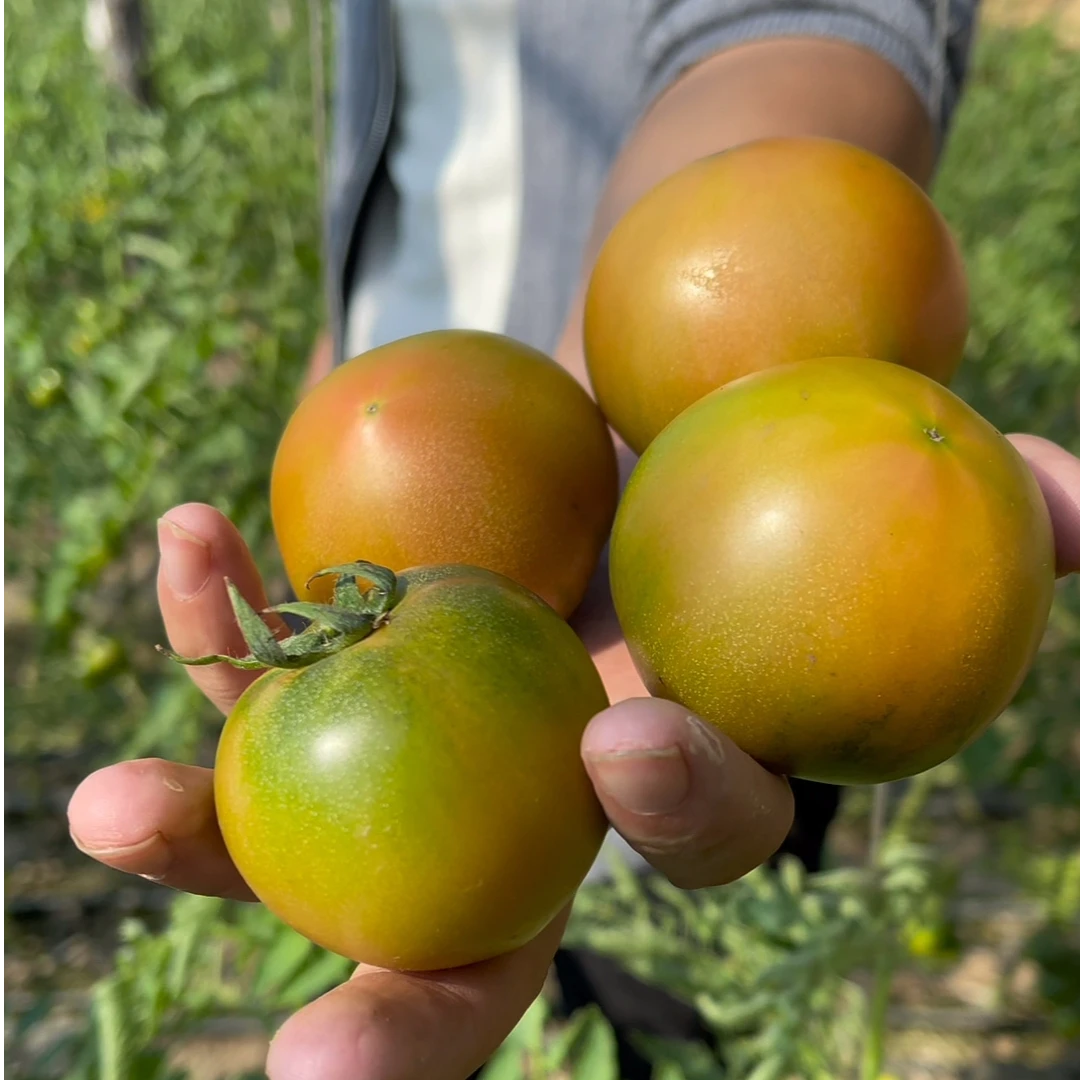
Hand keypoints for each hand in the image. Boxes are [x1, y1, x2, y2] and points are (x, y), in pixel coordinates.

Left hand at [67, 435, 1078, 1079]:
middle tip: (303, 1077)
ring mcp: (424, 738)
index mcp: (678, 757)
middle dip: (393, 1018)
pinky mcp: (338, 656)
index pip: (698, 839)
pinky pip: (260, 661)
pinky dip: (215, 617)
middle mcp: (539, 792)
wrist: (628, 388)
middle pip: (470, 941)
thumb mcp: (868, 453)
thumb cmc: (752, 434)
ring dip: (207, 831)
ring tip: (116, 809)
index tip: (625, 746)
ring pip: (308, 831)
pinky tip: (186, 546)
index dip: (684, 812)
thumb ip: (987, 496)